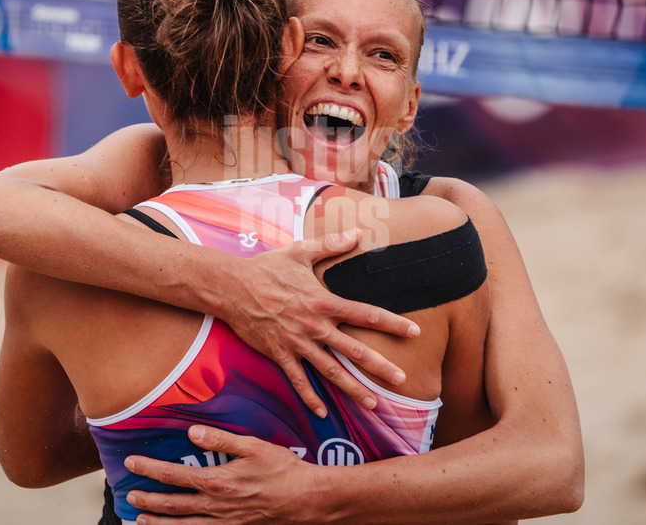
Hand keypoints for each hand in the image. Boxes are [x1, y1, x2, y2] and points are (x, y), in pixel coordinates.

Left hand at [124, 425, 321, 523]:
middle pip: (172, 505)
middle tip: (129, 498)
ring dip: (160, 524)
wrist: (306, 499)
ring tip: (141, 522)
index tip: (131, 464)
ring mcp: (225, 522)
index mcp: (217, 482)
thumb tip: (192, 433)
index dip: (149, 470)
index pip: (173, 475)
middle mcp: (216, 505)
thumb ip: (221, 440)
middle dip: (148, 502)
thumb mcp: (253, 446)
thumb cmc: (283, 470)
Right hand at [229, 229, 418, 416]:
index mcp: (323, 302)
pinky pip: (298, 380)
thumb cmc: (267, 267)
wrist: (232, 288)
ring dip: (352, 389)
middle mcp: (314, 326)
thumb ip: (331, 245)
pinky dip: (310, 397)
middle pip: (354, 350)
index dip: (392, 323)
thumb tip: (357, 233)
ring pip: (331, 371)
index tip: (414, 331)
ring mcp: (297, 343)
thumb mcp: (300, 252)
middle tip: (402, 379)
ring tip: (373, 403)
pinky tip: (322, 412)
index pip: (365, 314)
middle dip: (380, 366)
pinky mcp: (280, 354)